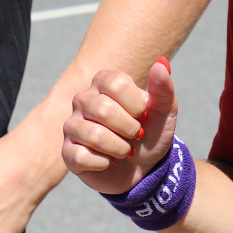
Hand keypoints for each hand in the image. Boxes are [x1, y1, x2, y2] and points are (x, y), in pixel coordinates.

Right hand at [62, 58, 177, 194]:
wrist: (143, 169)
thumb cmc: (151, 133)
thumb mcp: (164, 112)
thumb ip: (163, 87)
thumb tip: (161, 62)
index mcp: (104, 82)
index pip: (117, 84)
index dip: (136, 105)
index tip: (143, 115)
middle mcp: (83, 99)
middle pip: (104, 109)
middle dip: (129, 128)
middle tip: (136, 135)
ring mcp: (72, 125)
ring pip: (93, 134)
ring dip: (119, 148)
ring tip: (125, 150)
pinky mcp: (68, 152)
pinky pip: (81, 157)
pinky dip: (103, 163)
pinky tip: (108, 161)